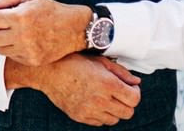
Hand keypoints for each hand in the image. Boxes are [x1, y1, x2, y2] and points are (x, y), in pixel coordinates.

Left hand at [0, 0, 87, 65]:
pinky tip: (24, 42)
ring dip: (2, 42)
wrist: (74, 28)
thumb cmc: (49, 9)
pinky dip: (14, 50)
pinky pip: (12, 57)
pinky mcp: (33, 61)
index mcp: (19, 17)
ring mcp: (28, 50)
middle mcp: (22, 36)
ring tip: (13, 34)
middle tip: (2, 27)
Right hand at [11, 54, 140, 125]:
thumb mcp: (99, 61)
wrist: (47, 71)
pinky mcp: (80, 116)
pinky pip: (100, 122)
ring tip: (105, 98)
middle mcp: (100, 100)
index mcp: (107, 83)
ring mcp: (89, 110)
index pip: (135, 99)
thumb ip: (121, 72)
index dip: (135, 92)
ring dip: (114, 110)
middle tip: (119, 94)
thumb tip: (136, 82)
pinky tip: (94, 102)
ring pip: (115, 120)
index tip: (129, 88)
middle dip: (127, 103)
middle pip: (128, 112)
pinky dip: (101, 115)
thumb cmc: (73, 61)